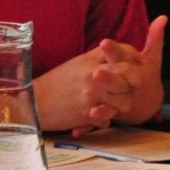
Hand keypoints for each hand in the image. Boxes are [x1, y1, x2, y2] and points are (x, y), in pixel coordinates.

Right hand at [34, 15, 166, 134]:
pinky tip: (97, 115)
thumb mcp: (76, 64)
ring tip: (113, 105)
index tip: (136, 65)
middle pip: (129, 72)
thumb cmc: (55, 84)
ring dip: (122, 105)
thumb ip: (97, 60)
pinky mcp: (87, 111)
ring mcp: (91, 92)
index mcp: (90, 57)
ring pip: (126, 100)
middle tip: (132, 87)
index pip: (124, 51)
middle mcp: (93, 72)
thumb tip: (120, 59)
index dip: (134, 59)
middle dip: (135, 81)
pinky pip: (110, 117)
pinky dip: (106, 119)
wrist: (33, 101)